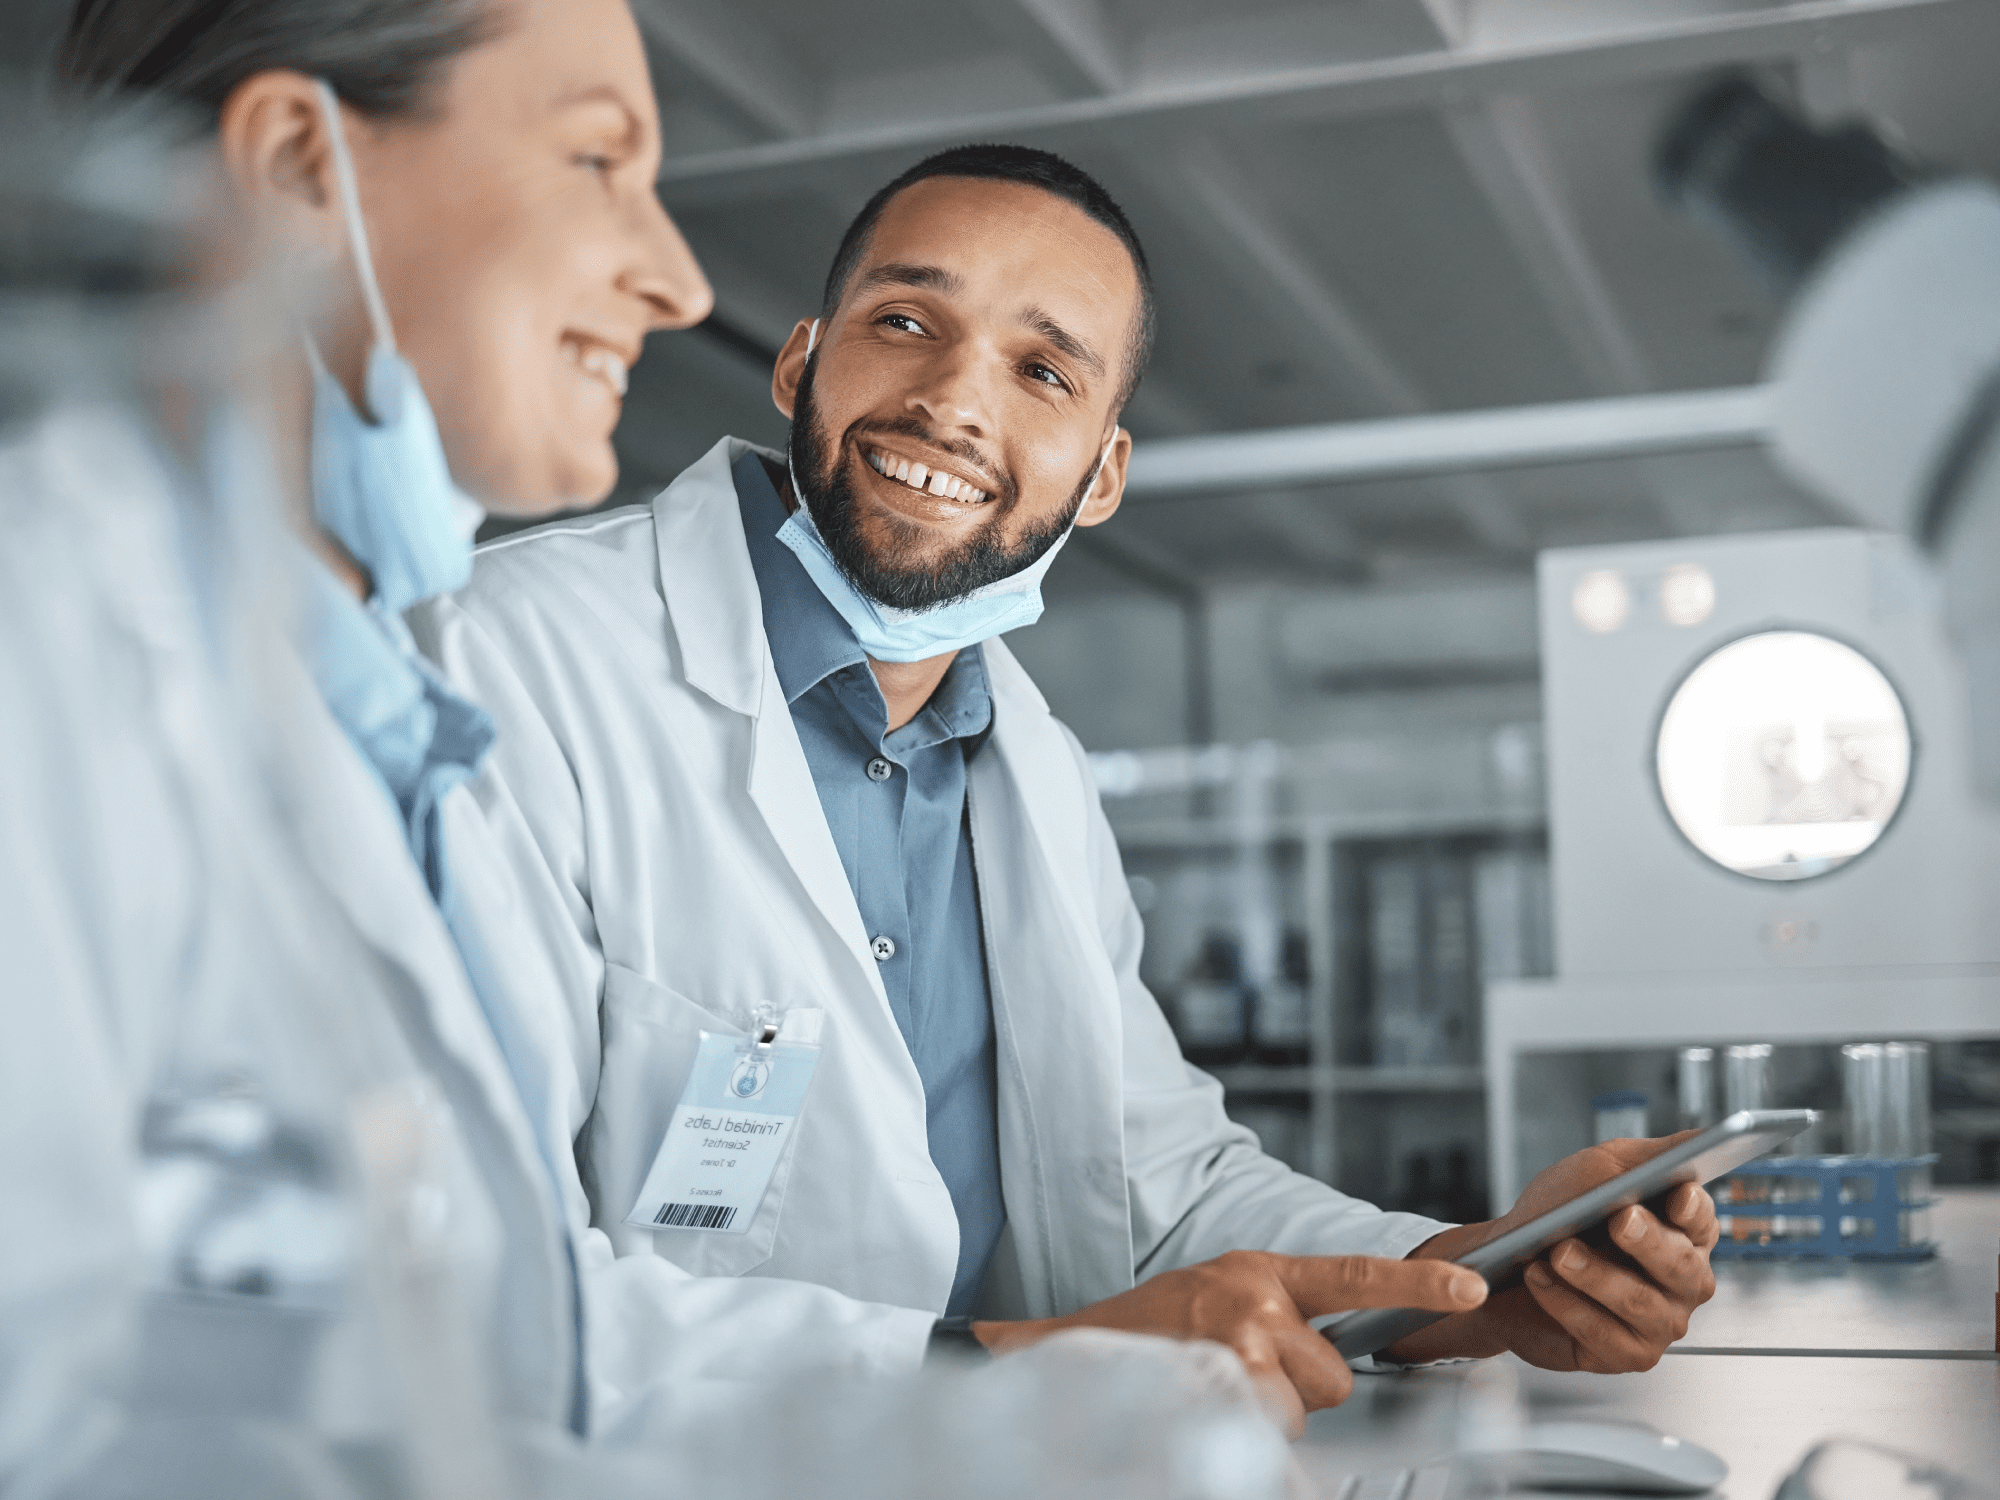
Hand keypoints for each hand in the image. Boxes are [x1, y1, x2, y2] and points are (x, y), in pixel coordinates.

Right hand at [973, 1251, 1487, 1436]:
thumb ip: (1279, 1315)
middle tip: (1243, 1376)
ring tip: (1213, 1390)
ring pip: (1299, 1408)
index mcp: (1261, 1270)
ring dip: (1265, 1413)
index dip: (1417, 1287)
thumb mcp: (1219, 1296)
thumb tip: (1334, 1358)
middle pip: (1334, 1375)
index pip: (1355, 1275)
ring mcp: (1235, 1345)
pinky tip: (1204, 1411)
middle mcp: (1254, 1300)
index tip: (1474, 1291)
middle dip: (1300, 1390)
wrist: (1067, 1350)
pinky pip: (1268, 1432)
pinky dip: (1243, 1435)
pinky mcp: (1217, 1386)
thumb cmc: (1148, 1332)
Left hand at [1385, 1135, 1719, 1370]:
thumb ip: (1651, 1156)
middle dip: (1649, 1242)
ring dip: (1596, 1275)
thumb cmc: (1561, 1213)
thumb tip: (1700, 1138)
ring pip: (1639, 1302)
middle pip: (1682, 1266)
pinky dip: (1566, 1303)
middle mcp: (1683, 1283)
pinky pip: (1602, 1333)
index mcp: (1685, 1234)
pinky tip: (1540, 1277)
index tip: (1675, 1196)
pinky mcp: (1626, 1354)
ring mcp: (1659, 1323)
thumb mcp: (1601, 1170)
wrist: (1507, 1262)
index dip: (1693, 1210)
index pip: (1703, 1221)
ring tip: (1559, 1250)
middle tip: (1618, 1219)